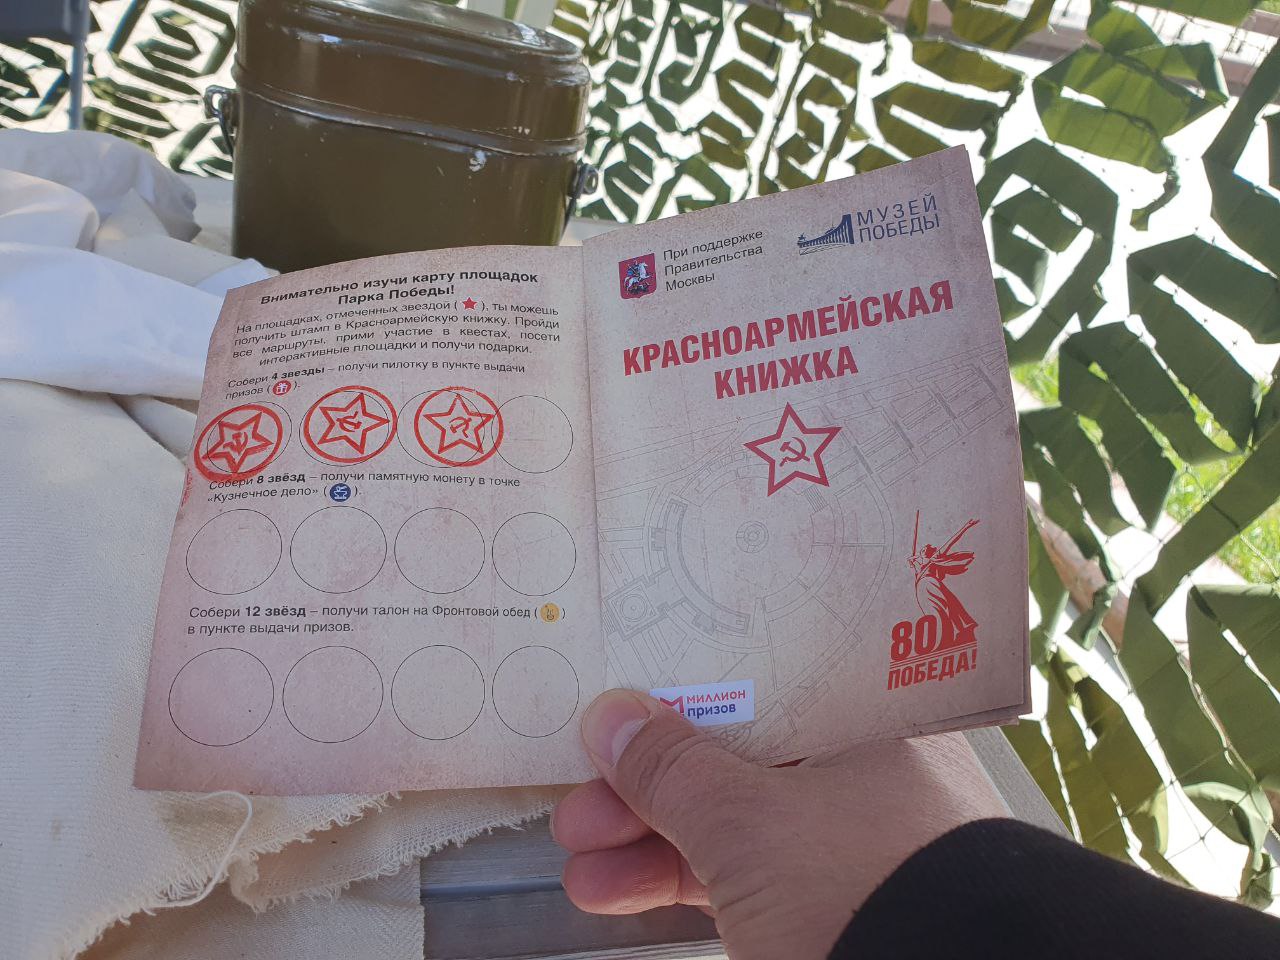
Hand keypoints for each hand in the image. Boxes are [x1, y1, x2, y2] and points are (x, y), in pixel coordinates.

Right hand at [551, 690, 1006, 959]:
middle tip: (577, 800)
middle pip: (732, 756)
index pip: (758, 682)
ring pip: (730, 822)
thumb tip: (611, 718)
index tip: (615, 705)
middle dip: (645, 782)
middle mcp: (860, 773)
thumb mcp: (749, 822)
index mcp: (862, 723)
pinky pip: (741, 875)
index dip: (679, 691)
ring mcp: (844, 843)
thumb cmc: (859, 888)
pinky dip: (679, 881)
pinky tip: (614, 890)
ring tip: (577, 862)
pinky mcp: (827, 904)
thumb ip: (672, 768)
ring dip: (647, 839)